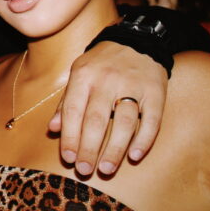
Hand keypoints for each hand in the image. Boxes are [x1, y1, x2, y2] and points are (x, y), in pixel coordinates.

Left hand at [50, 42, 167, 176]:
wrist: (137, 39)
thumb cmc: (101, 64)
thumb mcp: (78, 74)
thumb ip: (66, 102)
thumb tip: (53, 129)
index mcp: (84, 76)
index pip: (74, 111)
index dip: (70, 137)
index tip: (68, 159)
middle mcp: (108, 80)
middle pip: (97, 119)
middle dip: (89, 148)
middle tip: (84, 170)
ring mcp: (134, 86)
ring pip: (124, 122)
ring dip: (115, 148)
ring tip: (106, 169)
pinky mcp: (156, 92)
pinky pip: (152, 120)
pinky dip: (144, 139)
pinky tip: (135, 156)